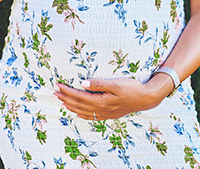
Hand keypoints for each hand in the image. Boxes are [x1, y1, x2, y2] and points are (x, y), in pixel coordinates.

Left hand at [54, 75, 173, 120]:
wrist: (145, 98)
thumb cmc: (132, 88)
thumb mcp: (116, 83)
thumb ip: (99, 84)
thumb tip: (83, 83)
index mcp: (101, 101)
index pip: (79, 96)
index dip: (68, 91)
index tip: (58, 85)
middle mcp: (101, 109)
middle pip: (79, 105)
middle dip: (65, 98)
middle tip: (54, 93)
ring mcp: (104, 113)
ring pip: (83, 111)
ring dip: (71, 106)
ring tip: (61, 101)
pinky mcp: (108, 114)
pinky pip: (91, 116)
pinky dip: (81, 114)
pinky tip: (77, 112)